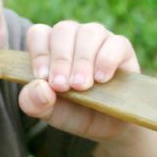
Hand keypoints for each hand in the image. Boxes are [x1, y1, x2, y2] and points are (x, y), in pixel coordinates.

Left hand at [17, 21, 139, 140]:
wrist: (107, 127)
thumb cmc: (74, 112)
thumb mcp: (49, 112)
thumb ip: (34, 102)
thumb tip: (40, 87)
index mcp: (51, 46)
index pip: (39, 33)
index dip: (39, 53)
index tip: (43, 77)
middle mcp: (74, 37)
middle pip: (63, 29)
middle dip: (61, 60)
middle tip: (62, 86)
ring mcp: (99, 39)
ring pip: (89, 32)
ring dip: (82, 60)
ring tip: (81, 86)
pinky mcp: (122, 48)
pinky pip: (116, 43)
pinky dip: (107, 60)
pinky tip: (101, 79)